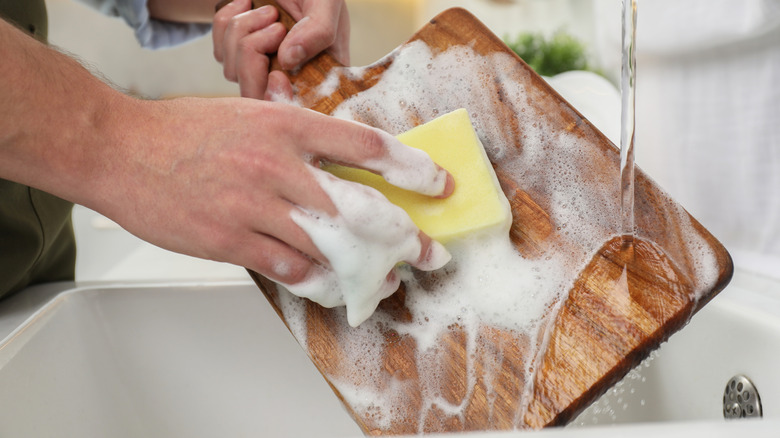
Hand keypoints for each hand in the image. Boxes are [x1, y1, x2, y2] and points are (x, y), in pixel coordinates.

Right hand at [99, 98, 451, 289]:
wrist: (121, 150)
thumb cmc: (185, 132)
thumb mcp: (252, 116)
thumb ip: (299, 140)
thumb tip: (347, 167)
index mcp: (287, 126)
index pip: (366, 145)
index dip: (410, 168)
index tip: (437, 184)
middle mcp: (278, 166)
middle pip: (360, 207)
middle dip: (404, 235)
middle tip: (428, 252)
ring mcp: (255, 206)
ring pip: (331, 248)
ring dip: (367, 270)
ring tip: (387, 281)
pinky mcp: (231, 241)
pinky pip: (290, 270)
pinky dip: (319, 282)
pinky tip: (335, 287)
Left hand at [213, 0, 349, 98]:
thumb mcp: (327, 2)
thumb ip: (318, 30)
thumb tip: (289, 60)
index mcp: (321, 76)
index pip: (298, 111)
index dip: (280, 102)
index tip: (277, 74)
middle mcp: (290, 78)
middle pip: (256, 96)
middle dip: (255, 56)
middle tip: (276, 24)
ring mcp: (261, 69)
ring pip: (234, 71)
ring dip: (245, 30)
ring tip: (269, 10)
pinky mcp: (237, 55)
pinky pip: (220, 49)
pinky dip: (229, 20)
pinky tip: (247, 4)